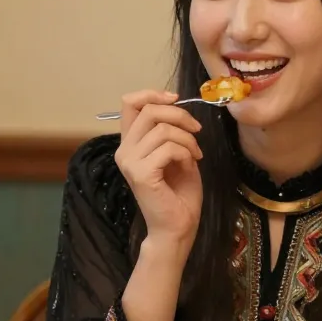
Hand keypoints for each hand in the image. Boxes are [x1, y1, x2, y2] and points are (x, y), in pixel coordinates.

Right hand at [113, 89, 204, 245]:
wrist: (178, 227)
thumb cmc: (179, 194)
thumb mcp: (177, 153)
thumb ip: (169, 131)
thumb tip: (175, 105)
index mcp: (130, 143)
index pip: (129, 103)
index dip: (152, 94)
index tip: (175, 99)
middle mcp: (124, 150)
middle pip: (148, 110)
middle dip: (179, 115)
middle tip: (197, 131)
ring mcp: (130, 162)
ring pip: (163, 129)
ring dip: (187, 139)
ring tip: (195, 154)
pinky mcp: (141, 173)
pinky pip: (168, 147)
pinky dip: (186, 152)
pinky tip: (190, 164)